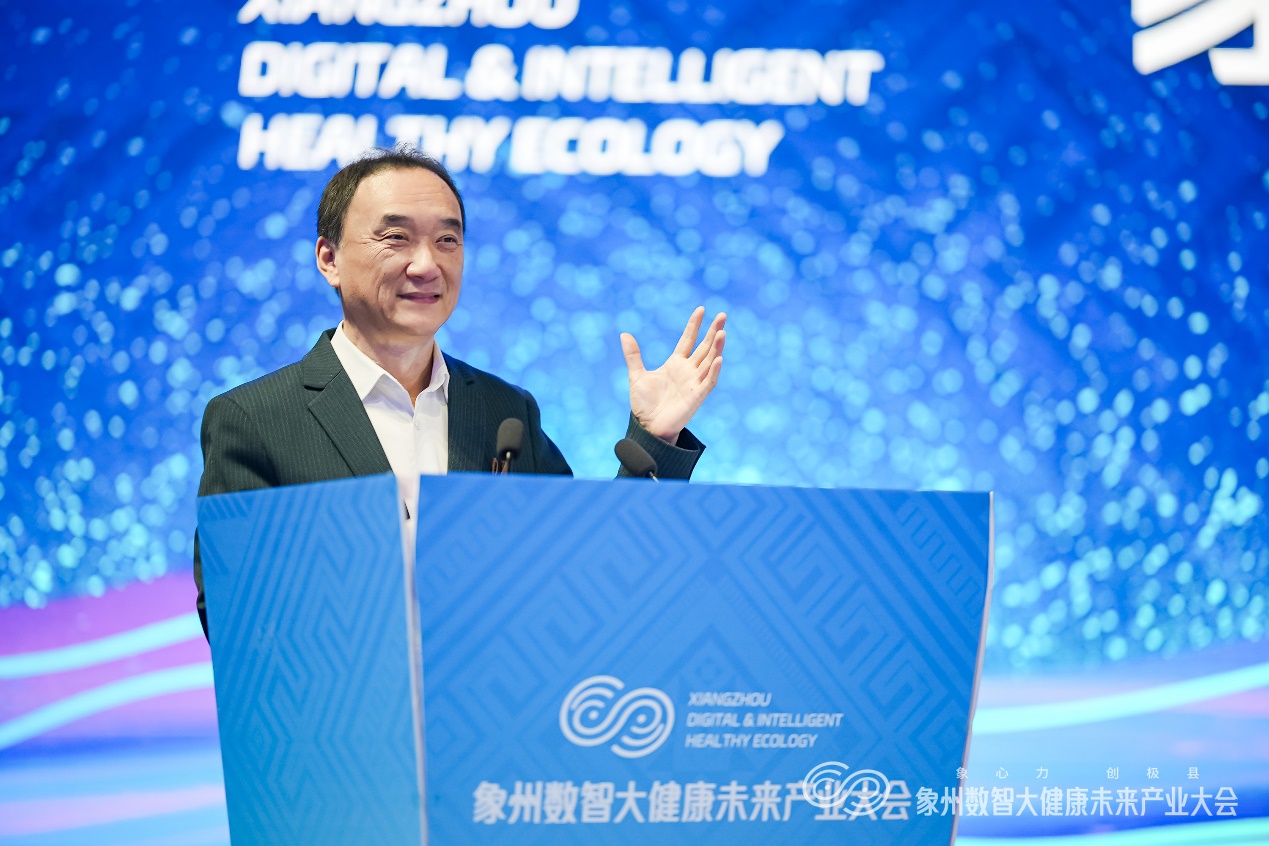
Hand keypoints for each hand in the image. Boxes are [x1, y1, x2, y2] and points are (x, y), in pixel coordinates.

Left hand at [621, 307, 725, 444]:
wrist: (648, 427)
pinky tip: (718, 358)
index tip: (701, 309)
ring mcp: (694, 383)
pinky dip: (714, 371)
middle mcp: (688, 371)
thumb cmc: (644, 404)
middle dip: (713, 331)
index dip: (695, 325)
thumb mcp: (637, 375)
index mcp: (675, 364)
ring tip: (722, 331)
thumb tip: (624, 334)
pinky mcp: (696, 397)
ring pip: (709, 361)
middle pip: (704, 347)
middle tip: (723, 314)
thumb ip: (633, 355)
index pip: (688, 340)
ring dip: (717, 347)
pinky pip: (708, 382)